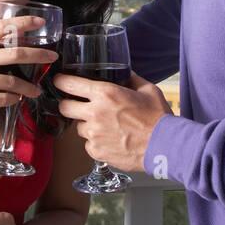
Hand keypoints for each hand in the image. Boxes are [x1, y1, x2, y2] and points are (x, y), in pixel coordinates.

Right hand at [0, 15, 57, 124]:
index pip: (2, 27)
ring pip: (12, 81)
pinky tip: (18, 98)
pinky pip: (4, 98)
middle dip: (38, 55)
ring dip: (29, 87)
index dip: (23, 23)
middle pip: (15, 53)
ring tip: (37, 90)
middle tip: (53, 56)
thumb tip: (21, 35)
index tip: (40, 22)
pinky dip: (14, 99)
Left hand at [53, 71, 170, 172]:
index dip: (61, 81)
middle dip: (69, 105)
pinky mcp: (96, 151)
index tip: (60, 81)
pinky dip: (96, 142)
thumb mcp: (147, 89)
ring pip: (79, 127)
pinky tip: (111, 140)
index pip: (69, 84)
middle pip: (64, 107)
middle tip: (77, 105)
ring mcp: (94, 134)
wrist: (164, 146)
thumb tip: (124, 73)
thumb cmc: (158, 118)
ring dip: (87, 125)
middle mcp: (95, 113)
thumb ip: (131, 79)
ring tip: (106, 127)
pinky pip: (88, 144)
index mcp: (105, 94)